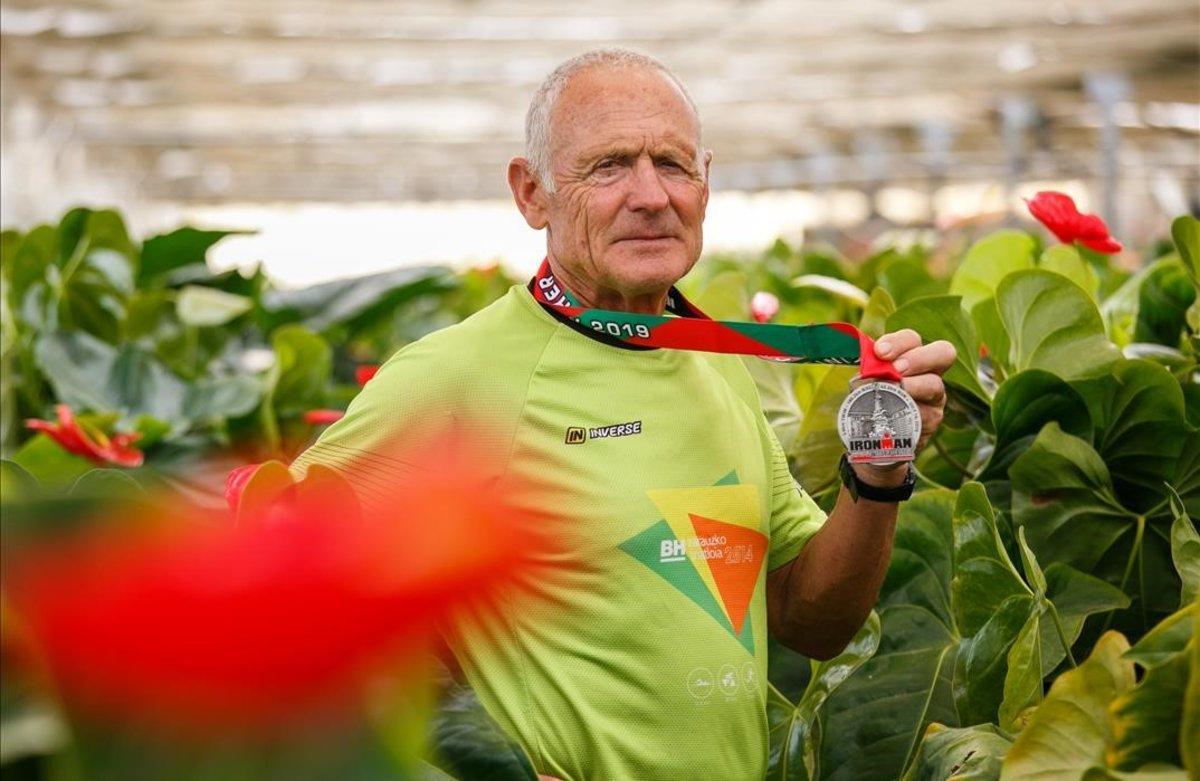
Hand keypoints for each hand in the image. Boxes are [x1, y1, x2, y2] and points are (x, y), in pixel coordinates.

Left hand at [855, 329, 955, 482]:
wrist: (875, 436)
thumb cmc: (871, 400)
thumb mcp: (866, 382)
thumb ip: (869, 372)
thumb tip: (868, 369)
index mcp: (911, 356)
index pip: (912, 339)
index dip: (898, 342)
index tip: (879, 352)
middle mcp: (930, 372)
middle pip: (944, 352)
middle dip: (918, 358)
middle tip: (897, 370)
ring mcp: (935, 396)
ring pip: (935, 384)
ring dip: (912, 386)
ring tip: (891, 392)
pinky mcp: (932, 419)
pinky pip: (926, 414)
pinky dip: (908, 412)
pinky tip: (893, 415)